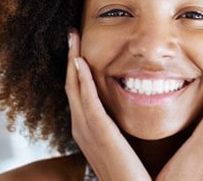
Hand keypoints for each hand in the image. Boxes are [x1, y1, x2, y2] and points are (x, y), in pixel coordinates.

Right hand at [65, 31, 150, 180]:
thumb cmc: (129, 171)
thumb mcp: (120, 142)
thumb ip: (117, 125)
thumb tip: (132, 105)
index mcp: (87, 127)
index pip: (78, 91)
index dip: (76, 67)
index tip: (79, 47)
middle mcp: (82, 127)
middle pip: (71, 85)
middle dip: (71, 58)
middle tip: (72, 34)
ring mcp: (87, 130)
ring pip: (74, 88)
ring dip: (73, 61)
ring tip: (73, 39)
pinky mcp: (99, 133)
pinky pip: (87, 102)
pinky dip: (82, 81)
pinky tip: (81, 63)